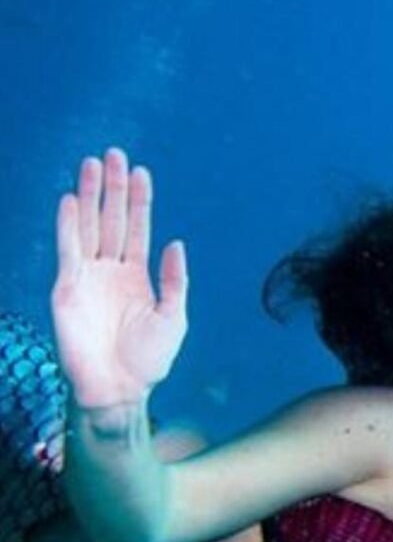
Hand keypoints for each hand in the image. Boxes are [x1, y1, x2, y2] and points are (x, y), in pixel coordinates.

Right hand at [51, 148, 187, 407]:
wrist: (119, 387)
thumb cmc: (149, 360)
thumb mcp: (174, 317)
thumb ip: (174, 281)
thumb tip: (176, 243)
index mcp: (137, 277)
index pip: (137, 230)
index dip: (139, 202)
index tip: (142, 172)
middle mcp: (111, 271)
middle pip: (111, 220)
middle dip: (113, 188)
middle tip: (115, 154)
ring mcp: (87, 277)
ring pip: (88, 226)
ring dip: (89, 196)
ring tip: (92, 163)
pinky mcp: (67, 287)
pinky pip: (68, 250)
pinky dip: (69, 224)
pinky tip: (70, 199)